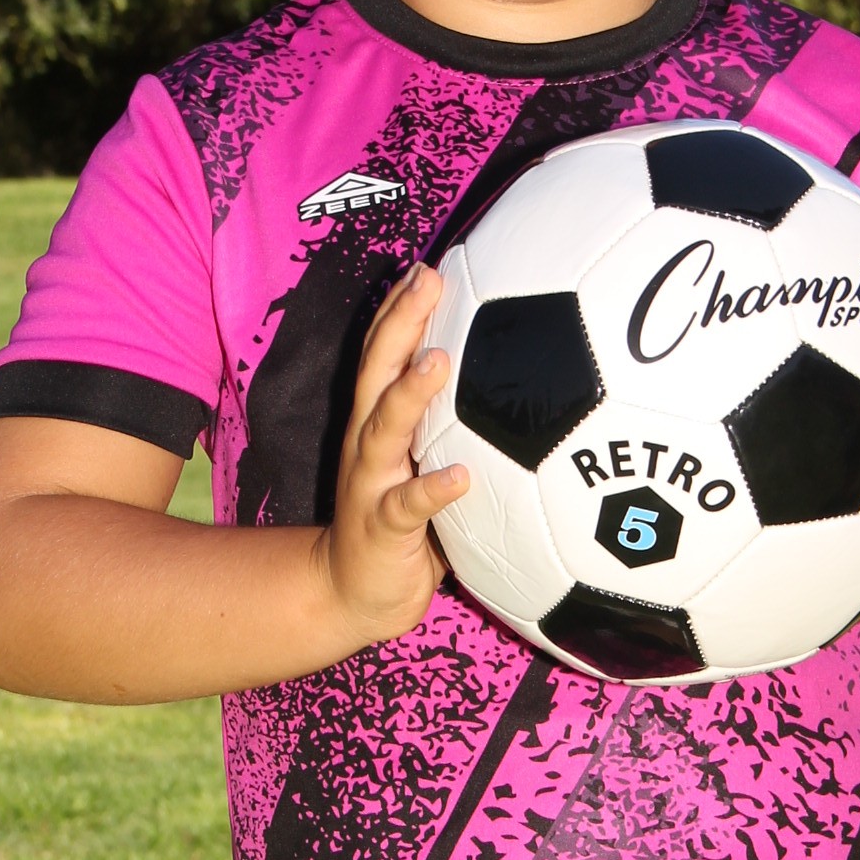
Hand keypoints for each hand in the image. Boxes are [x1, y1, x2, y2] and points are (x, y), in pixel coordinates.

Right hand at [318, 265, 469, 643]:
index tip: (425, 266)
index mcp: (378, 425)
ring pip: (386, 429)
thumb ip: (451, 428)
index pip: (383, 356)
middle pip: (378, 373)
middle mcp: (369, 445)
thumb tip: (506, 388)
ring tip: (437, 361)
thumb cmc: (402, 525)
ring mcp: (371, 484)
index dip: (399, 310)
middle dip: (401, 324)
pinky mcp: (383, 527)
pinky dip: (434, 489)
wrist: (352, 594)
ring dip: (410, 394)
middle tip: (428, 281)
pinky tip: (461, 476)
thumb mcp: (422, 464)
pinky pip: (409, 507)